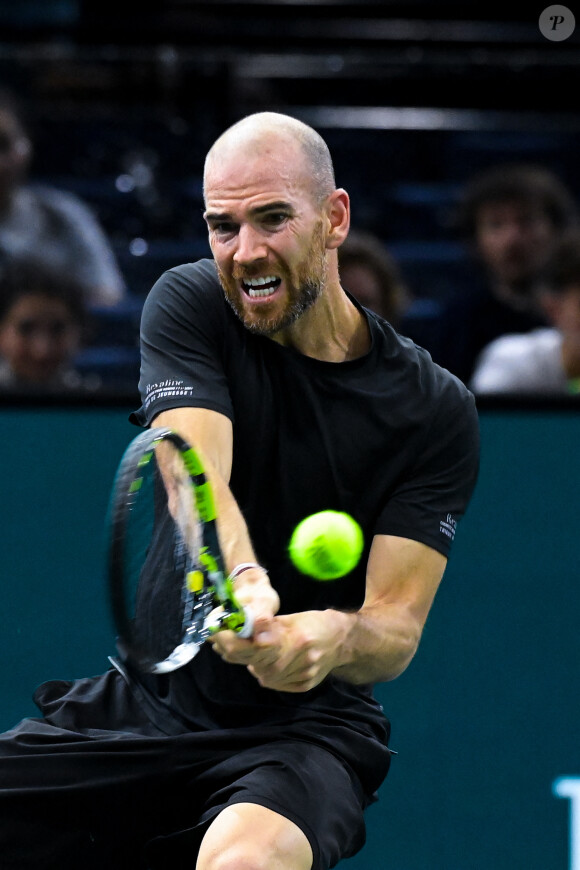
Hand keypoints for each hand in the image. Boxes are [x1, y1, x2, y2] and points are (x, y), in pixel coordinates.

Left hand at [210, 610, 349, 692]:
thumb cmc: (315, 623)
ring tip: (253, 654)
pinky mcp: (305, 685)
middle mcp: (302, 659)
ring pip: (266, 677)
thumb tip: (244, 632)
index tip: (220, 636)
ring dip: (254, 666)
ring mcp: (305, 675)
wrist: (345, 640)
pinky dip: (268, 675)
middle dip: (240, 655)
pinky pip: (277, 684)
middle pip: (259, 665)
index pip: (257, 647)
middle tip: (227, 644)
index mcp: (296, 637)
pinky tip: (267, 665)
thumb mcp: (292, 617)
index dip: (235, 643)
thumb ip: (268, 626)